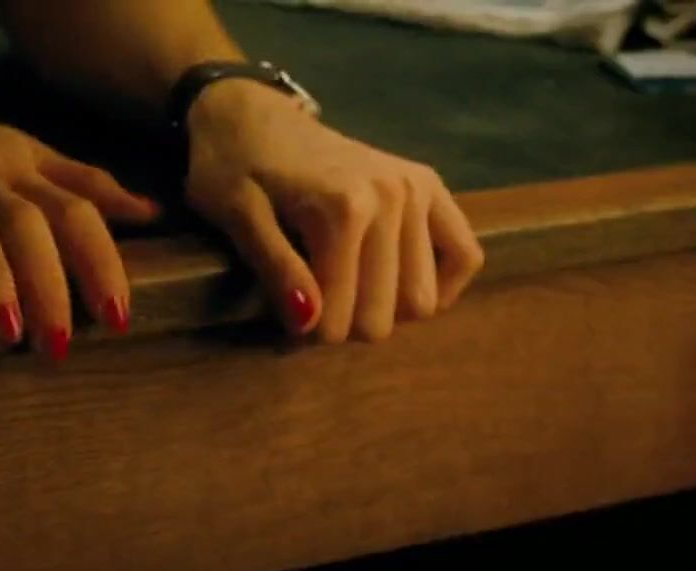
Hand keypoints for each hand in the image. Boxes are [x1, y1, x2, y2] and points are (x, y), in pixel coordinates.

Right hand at [0, 75, 159, 359]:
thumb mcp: (26, 154)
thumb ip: (83, 185)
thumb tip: (150, 212)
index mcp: (22, 167)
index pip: (74, 210)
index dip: (100, 261)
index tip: (119, 316)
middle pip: (26, 223)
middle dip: (49, 283)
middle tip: (60, 345)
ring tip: (8, 333)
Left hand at [184, 80, 483, 341]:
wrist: (248, 114)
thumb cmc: (231, 166)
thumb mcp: (235, 216)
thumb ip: (275, 268)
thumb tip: (310, 323)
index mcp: (344, 207)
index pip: (340, 314)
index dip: (311, 332)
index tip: (289, 319)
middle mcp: (393, 196)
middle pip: (386, 315)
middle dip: (347, 324)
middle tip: (317, 305)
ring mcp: (417, 188)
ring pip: (422, 299)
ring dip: (386, 310)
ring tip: (350, 291)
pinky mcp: (430, 185)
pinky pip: (464, 254)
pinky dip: (439, 285)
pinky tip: (401, 287)